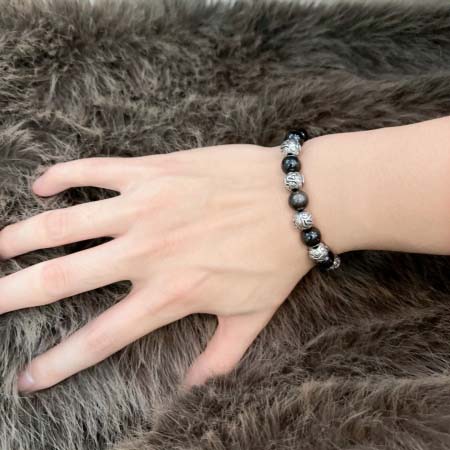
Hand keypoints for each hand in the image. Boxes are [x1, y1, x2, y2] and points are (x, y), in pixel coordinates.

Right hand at [1, 144, 315, 392]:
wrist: (297, 199)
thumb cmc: (276, 258)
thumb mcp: (252, 317)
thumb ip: (220, 358)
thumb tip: (193, 389)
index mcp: (169, 294)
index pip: (99, 337)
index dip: (58, 363)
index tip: (26, 379)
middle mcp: (146, 253)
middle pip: (59, 279)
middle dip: (9, 296)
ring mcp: (145, 207)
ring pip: (63, 223)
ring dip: (17, 237)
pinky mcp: (154, 171)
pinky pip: (94, 170)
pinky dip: (62, 176)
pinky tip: (41, 185)